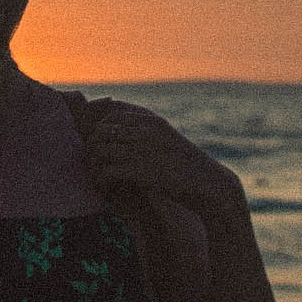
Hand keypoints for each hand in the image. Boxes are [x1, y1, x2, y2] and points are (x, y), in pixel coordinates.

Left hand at [80, 99, 241, 211]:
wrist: (208, 183)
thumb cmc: (186, 164)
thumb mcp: (167, 138)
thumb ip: (145, 132)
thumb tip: (119, 135)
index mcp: (151, 121)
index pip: (112, 115)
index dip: (100, 128)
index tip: (99, 143)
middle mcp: (145, 131)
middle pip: (100, 132)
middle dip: (92, 147)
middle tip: (95, 162)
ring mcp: (142, 150)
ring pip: (99, 150)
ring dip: (94, 165)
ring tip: (98, 175)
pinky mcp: (140, 171)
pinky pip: (106, 171)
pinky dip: (101, 180)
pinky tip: (106, 186)